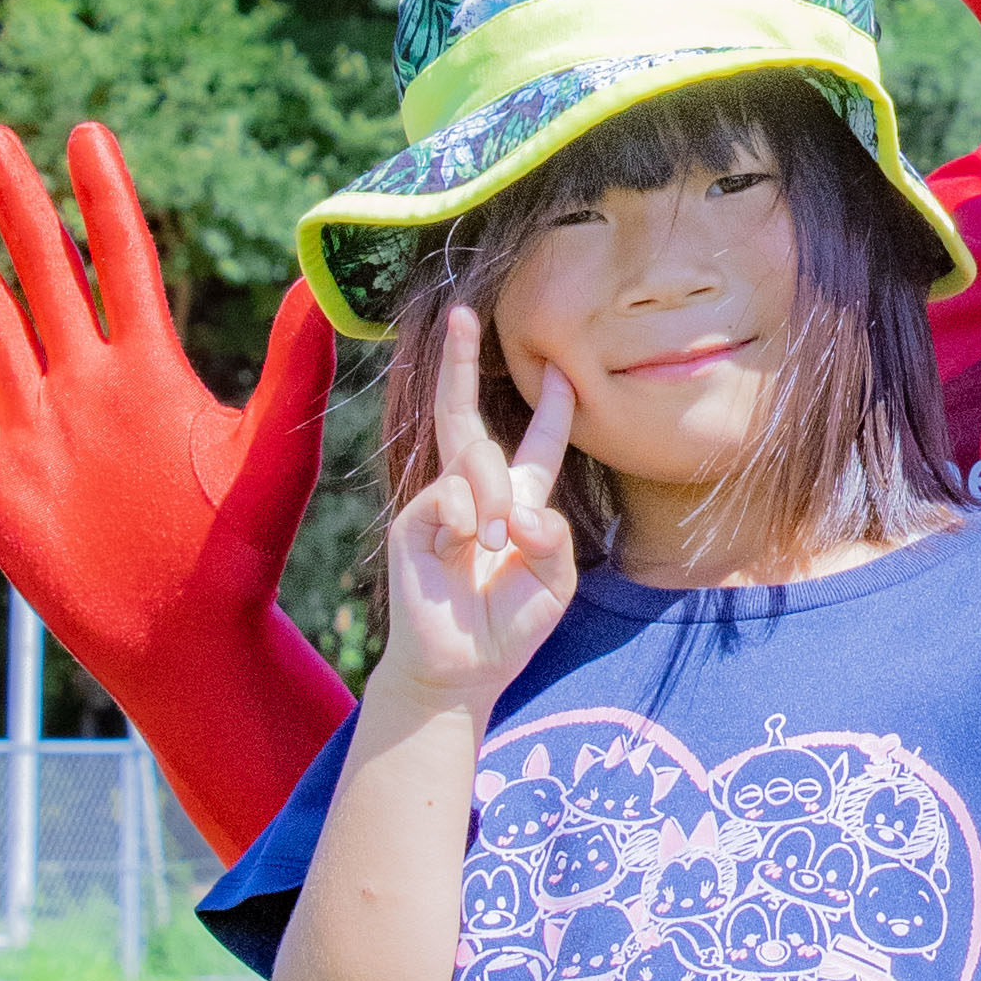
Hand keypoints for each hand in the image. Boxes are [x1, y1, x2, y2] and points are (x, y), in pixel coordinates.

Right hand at [0, 120, 353, 863]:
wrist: (187, 639)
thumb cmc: (242, 552)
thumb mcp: (272, 450)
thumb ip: (292, 367)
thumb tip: (322, 285)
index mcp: (151, 371)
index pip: (120, 262)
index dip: (102, 199)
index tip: (84, 133)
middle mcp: (89, 386)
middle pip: (43, 275)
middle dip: (16, 207)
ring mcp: (38, 430)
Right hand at [374, 313, 580, 715]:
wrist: (462, 668)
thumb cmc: (510, 626)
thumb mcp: (556, 581)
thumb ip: (554, 537)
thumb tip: (518, 510)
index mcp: (518, 501)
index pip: (536, 444)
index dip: (552, 407)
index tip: (564, 370)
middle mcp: (476, 492)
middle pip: (465, 415)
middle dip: (460, 362)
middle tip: (462, 312)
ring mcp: (441, 502)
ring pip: (474, 461)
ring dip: (495, 499)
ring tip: (497, 546)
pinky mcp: (415, 520)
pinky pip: (450, 496)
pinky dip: (468, 520)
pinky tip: (466, 549)